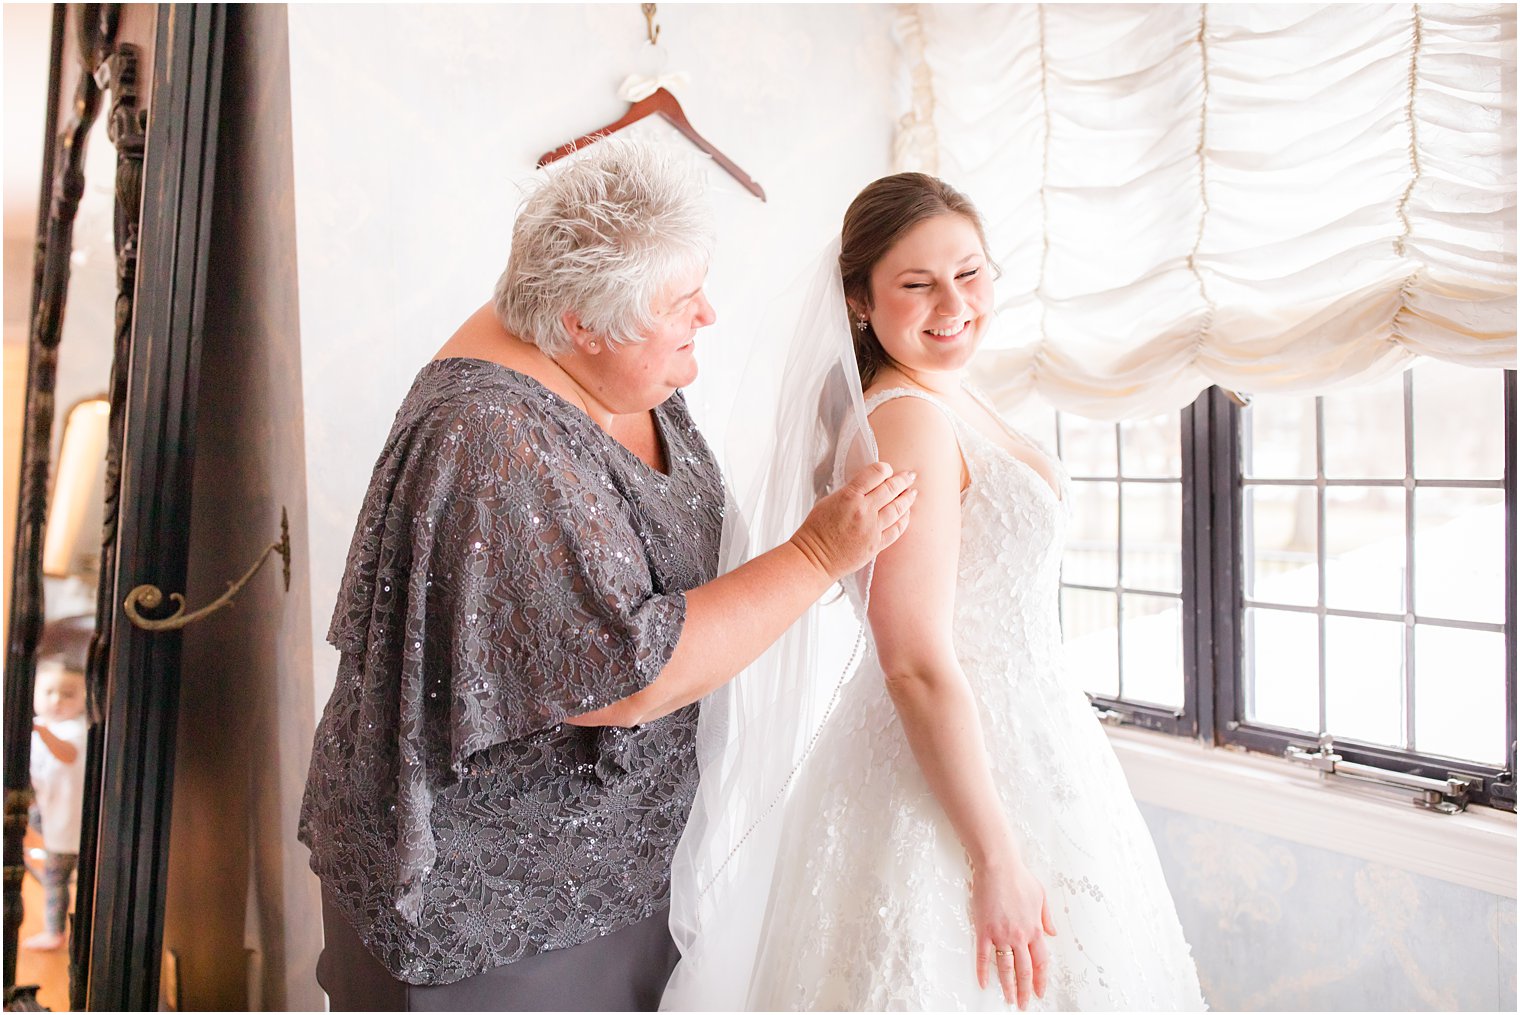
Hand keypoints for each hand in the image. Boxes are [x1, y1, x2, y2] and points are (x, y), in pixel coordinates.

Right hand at [788, 462, 915, 580]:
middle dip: (903, 480)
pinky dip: (904, 519)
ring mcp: (872, 529)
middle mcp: (864, 511)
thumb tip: (867, 487)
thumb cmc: (816, 530)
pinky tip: (906, 514)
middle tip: (910, 476)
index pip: (875, 474)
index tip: (887, 469)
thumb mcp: (828, 501)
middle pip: (891, 489)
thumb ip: (849, 492)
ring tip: (912, 493)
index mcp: (849, 497)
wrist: (814, 558)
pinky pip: (897, 529)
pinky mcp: (876, 545)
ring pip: (898, 508)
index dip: (884, 468)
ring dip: (907, 498)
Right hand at [972, 857, 1056, 1009]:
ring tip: (1008, 999)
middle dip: (1025, 990)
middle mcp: (1020, 936)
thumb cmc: (1019, 878)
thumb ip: (1047, 917)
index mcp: (1035, 929)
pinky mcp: (984, 930)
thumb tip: (1053, 932)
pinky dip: (983, 972)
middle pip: (1024, 970)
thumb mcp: (1041, 896)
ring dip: (1008, 986)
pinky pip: (983, 956)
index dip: (1041, 980)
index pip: (1040, 962)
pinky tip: (984, 983)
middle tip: (1023, 1004)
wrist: (998, 866)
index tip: (1039, 992)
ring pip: (1006, 968)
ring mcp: (1001, 935)